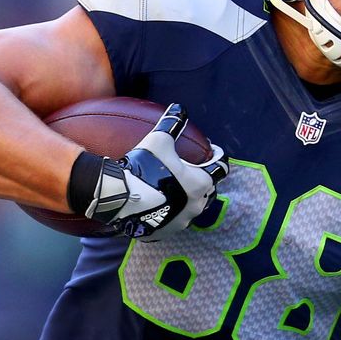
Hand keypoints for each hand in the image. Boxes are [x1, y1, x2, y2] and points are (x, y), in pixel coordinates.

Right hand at [81, 104, 227, 240]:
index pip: (220, 168)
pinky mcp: (167, 232)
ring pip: (193, 207)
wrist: (120, 199)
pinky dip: (173, 211)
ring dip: (189, 197)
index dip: (218, 156)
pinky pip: (175, 219)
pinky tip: (163, 204)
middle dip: (205, 179)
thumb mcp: (158, 141)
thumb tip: (179, 107)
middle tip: (194, 169)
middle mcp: (196, 205)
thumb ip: (171, 124)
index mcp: (200, 183)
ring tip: (178, 187)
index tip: (212, 150)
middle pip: (210, 190)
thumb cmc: (144, 168)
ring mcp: (182, 221)